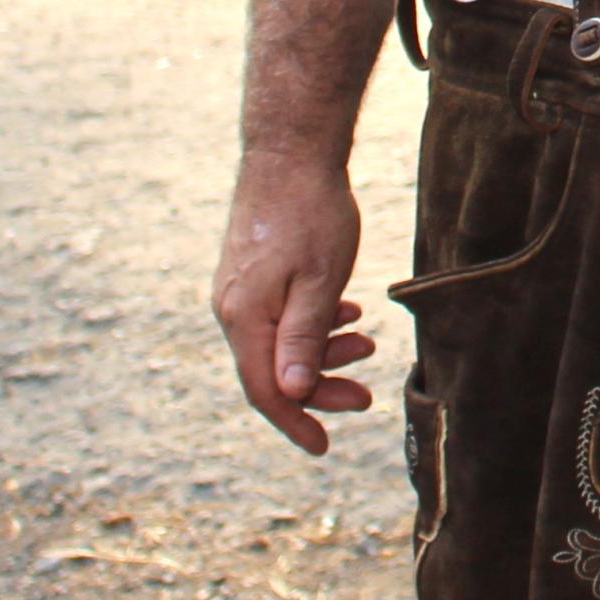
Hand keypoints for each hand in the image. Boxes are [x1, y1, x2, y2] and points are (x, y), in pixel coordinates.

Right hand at [212, 149, 375, 454]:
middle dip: (320, 387)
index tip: (323, 447)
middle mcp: (233, 309)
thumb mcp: (318, 280)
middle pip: (273, 370)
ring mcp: (240, 290)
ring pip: (279, 342)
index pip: (265, 389)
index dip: (294, 422)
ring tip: (366, 340)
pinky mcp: (252, 273)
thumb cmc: (310, 213)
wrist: (290, 152)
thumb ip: (302, 338)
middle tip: (366, 394)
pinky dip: (313, 323)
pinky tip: (347, 312)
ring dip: (323, 351)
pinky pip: (280, 316)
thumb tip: (288, 394)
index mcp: (245, 317)